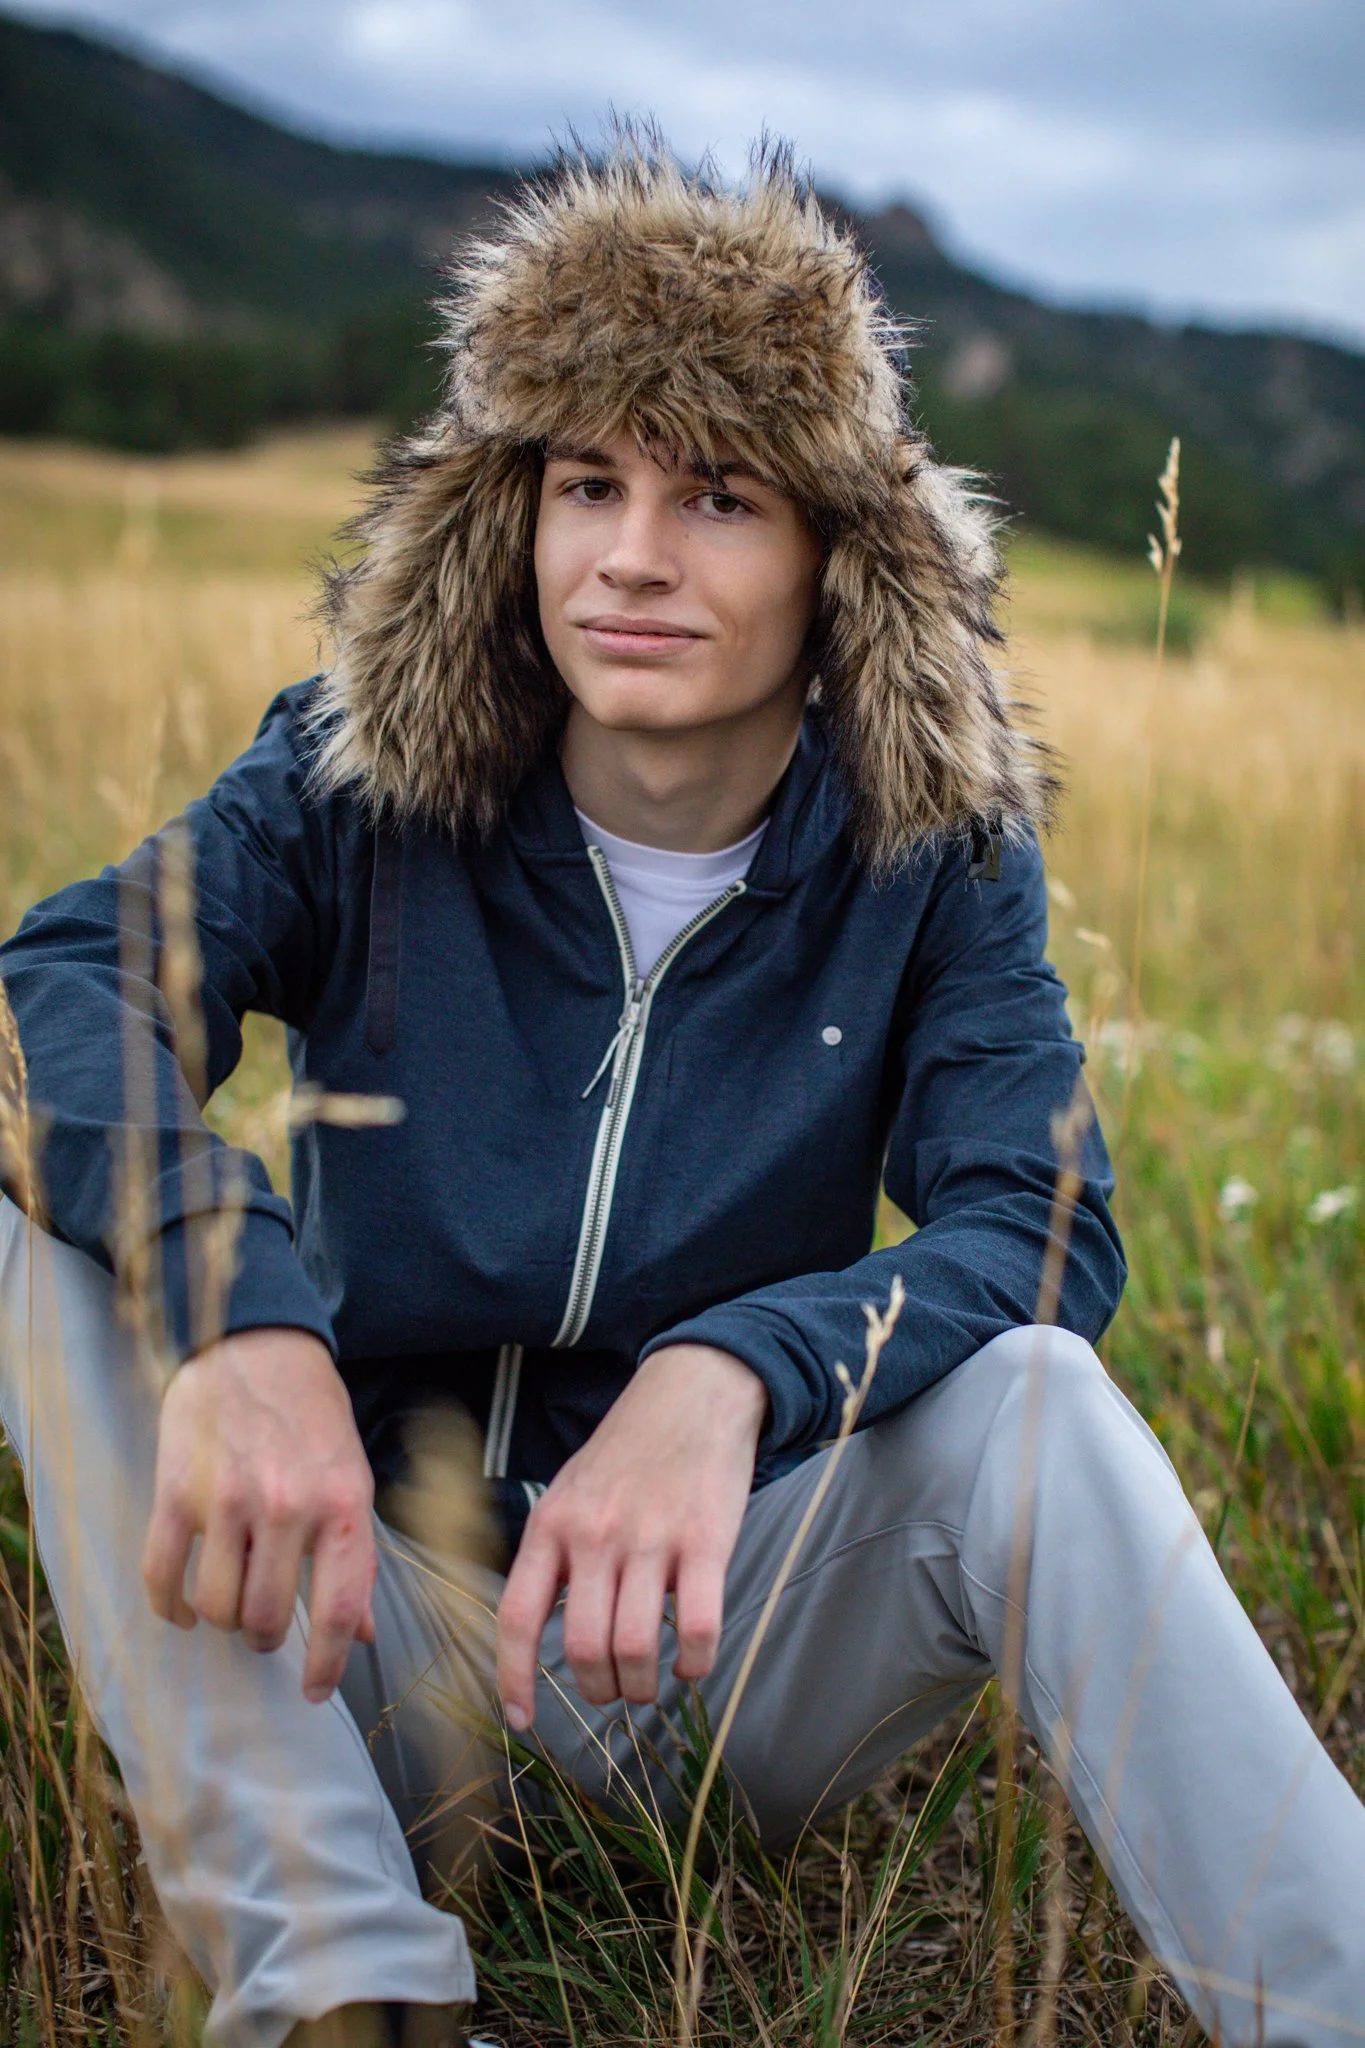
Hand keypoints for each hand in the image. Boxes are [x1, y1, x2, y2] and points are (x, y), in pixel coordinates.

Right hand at [141, 1328, 376, 1702]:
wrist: (258, 1349)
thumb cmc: (313, 1419)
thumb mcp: (354, 1479)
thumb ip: (357, 1556)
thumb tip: (362, 1632)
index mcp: (343, 1505)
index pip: (337, 1610)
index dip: (326, 1665)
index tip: (315, 1692)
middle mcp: (287, 1506)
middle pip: (264, 1617)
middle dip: (263, 1637)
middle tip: (264, 1628)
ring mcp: (228, 1498)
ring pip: (215, 1605)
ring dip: (220, 1620)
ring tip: (229, 1604)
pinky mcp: (178, 1490)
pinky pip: (163, 1575)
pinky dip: (169, 1607)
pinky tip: (181, 1608)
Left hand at [497, 1344, 766, 1730]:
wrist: (694, 1393)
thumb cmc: (630, 1450)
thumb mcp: (571, 1491)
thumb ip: (556, 1553)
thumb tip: (544, 1629)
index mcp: (552, 1524)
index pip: (518, 1617)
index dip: (514, 1678)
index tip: (521, 1720)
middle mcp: (595, 1534)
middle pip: (585, 1648)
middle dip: (598, 1690)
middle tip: (612, 1691)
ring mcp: (652, 1538)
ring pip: (635, 1648)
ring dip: (642, 1686)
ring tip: (649, 1684)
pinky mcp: (706, 1541)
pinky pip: (697, 1627)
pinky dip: (695, 1663)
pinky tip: (694, 1664)